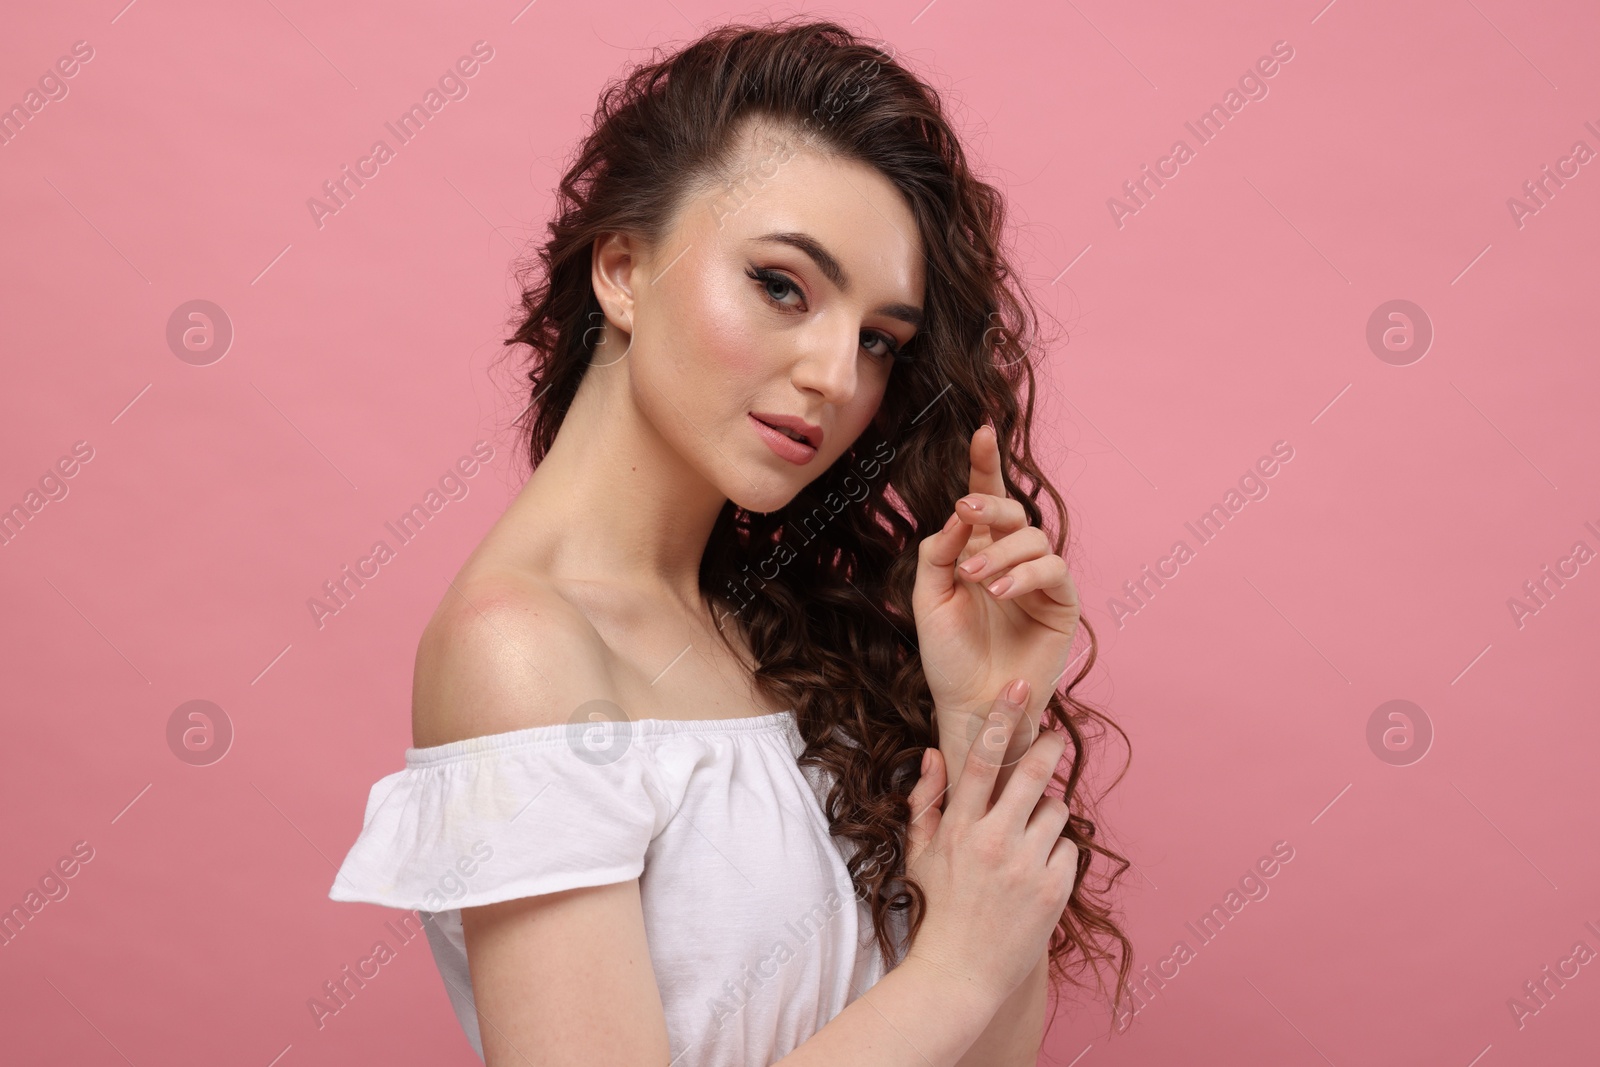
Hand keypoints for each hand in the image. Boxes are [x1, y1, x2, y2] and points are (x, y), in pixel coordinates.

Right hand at [902, 681, 1078, 1006]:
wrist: (958, 975)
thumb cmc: (936, 909)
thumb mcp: (919, 852)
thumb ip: (926, 800)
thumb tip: (934, 752)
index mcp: (960, 827)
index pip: (983, 758)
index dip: (1002, 717)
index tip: (1019, 686)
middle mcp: (994, 841)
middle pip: (1035, 772)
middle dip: (1048, 747)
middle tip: (1051, 739)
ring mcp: (1027, 866)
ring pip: (1058, 809)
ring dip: (1048, 813)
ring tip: (1028, 837)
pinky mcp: (1054, 891)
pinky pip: (1069, 849)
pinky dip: (1057, 854)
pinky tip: (1036, 873)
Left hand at [912, 423, 1081, 759]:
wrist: (970, 705)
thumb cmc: (947, 657)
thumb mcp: (928, 598)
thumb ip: (939, 551)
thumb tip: (961, 514)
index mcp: (977, 551)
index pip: (985, 500)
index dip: (986, 465)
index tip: (982, 431)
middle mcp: (1011, 560)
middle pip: (1014, 511)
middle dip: (991, 503)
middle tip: (966, 511)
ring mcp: (1040, 581)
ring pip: (1034, 538)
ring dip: (1002, 551)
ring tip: (976, 578)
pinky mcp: (1062, 604)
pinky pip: (1052, 570)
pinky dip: (1024, 574)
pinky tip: (999, 590)